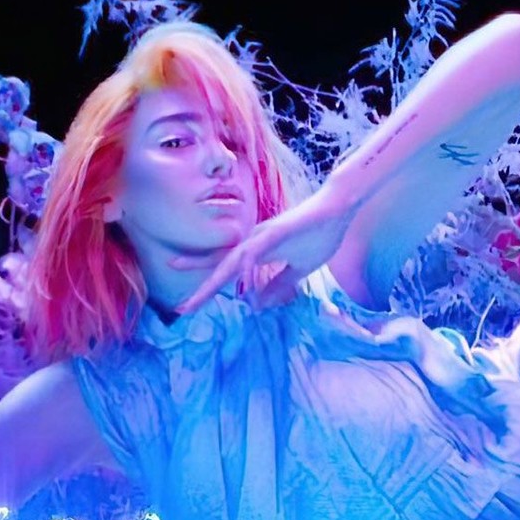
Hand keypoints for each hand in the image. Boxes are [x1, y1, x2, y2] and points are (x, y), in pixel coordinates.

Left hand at [176, 187, 353, 314]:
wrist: (338, 209)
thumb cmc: (320, 235)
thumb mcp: (299, 270)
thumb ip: (278, 285)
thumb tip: (258, 304)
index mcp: (258, 252)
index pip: (227, 271)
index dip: (209, 287)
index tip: (189, 306)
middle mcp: (254, 243)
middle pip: (222, 267)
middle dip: (203, 288)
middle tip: (181, 309)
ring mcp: (264, 236)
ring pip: (233, 260)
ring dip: (215, 280)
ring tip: (197, 299)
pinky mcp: (277, 231)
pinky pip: (256, 251)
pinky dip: (246, 267)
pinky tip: (239, 282)